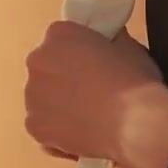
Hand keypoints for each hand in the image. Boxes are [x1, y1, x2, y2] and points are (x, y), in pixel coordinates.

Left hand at [23, 21, 167, 166]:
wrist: (135, 124)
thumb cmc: (134, 80)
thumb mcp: (129, 46)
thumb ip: (110, 39)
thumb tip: (109, 42)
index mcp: (59, 34)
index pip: (62, 37)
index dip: (79, 52)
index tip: (94, 64)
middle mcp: (38, 60)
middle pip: (46, 65)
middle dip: (63, 76)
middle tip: (90, 90)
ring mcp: (32, 95)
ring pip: (42, 96)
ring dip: (58, 103)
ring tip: (87, 116)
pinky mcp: (34, 125)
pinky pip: (43, 124)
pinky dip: (57, 129)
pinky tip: (80, 133)